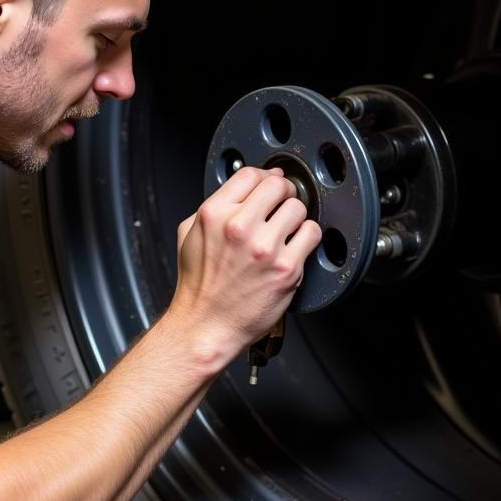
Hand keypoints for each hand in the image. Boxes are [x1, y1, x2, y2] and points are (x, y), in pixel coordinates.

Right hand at [168, 166, 322, 371]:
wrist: (205, 326)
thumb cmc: (199, 286)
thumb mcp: (189, 234)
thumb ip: (214, 206)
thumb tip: (242, 189)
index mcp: (214, 215)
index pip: (251, 174)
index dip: (265, 176)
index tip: (271, 183)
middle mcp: (239, 228)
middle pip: (278, 186)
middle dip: (283, 193)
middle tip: (282, 205)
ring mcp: (265, 248)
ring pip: (298, 208)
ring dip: (295, 217)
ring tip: (286, 231)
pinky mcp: (286, 268)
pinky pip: (311, 234)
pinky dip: (307, 237)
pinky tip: (294, 246)